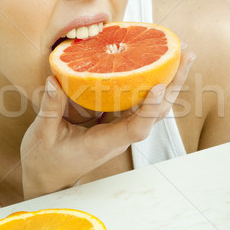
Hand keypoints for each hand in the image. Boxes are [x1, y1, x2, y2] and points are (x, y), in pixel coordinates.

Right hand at [20, 48, 194, 198]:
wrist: (47, 177)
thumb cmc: (45, 161)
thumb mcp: (42, 135)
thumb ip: (49, 108)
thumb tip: (55, 80)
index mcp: (103, 143)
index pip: (136, 129)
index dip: (149, 110)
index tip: (158, 87)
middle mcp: (118, 136)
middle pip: (155, 112)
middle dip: (173, 83)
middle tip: (187, 53)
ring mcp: (118, 128)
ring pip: (151, 106)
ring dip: (168, 80)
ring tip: (181, 52)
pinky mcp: (113, 121)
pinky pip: (136, 102)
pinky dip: (146, 82)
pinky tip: (151, 62)